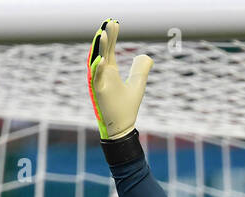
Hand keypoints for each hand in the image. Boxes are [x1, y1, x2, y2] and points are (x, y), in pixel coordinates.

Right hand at [87, 18, 152, 140]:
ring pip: (97, 61)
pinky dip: (99, 69)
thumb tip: (147, 56)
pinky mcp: (99, 93)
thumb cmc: (127, 106)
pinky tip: (103, 58)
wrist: (122, 125)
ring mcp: (99, 82)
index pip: (110, 49)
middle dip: (106, 37)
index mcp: (110, 71)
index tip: (114, 23)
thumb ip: (141, 69)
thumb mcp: (138, 84)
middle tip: (109, 22)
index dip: (112, 37)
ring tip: (104, 34)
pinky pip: (97, 79)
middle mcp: (103, 74)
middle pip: (103, 51)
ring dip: (100, 48)